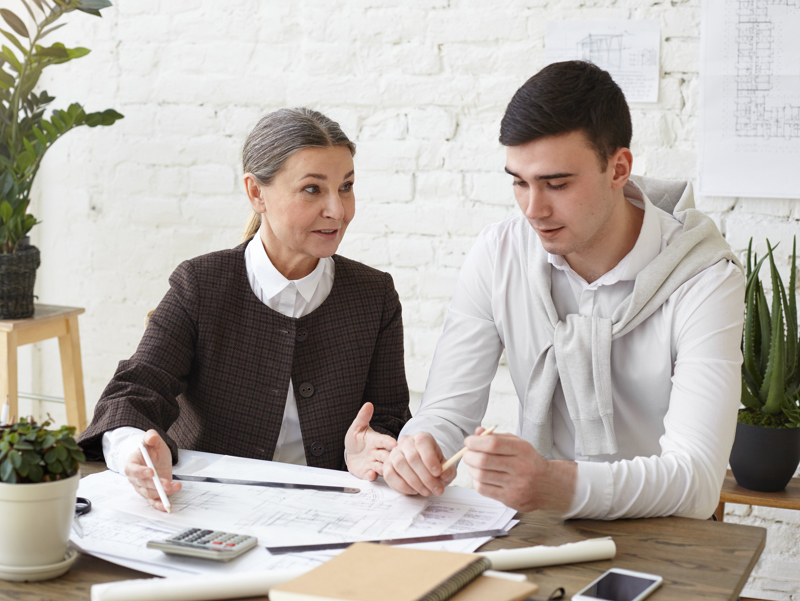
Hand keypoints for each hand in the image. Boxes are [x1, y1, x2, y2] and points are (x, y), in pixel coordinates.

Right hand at [124, 429, 179, 511]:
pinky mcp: (151, 493)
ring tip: (175, 486)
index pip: (133, 469)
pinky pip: (153, 502)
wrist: (155, 458)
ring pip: (150, 493)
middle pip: (143, 484)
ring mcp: (142, 487)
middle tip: (167, 483)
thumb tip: (152, 438)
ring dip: (162, 493)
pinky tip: (167, 506)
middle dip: (155, 485)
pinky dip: (159, 505)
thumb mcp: (153, 440)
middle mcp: (135, 478)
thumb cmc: (151, 450)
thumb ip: (151, 437)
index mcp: (132, 463)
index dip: (141, 472)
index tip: (151, 472)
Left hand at [344, 403, 398, 480]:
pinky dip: (371, 475)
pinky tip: (370, 474)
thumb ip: (363, 417)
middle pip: (386, 455)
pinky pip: (371, 475)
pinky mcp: (367, 472)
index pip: (385, 441)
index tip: (394, 444)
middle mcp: (377, 452)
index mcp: (376, 440)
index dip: (389, 442)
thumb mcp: (357, 427)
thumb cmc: (356, 439)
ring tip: (382, 468)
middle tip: (390, 459)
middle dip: (389, 457)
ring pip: (382, 467)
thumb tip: (368, 404)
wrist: (350, 453)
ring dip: (383, 468)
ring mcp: (373, 463)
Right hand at [383, 431, 455, 496]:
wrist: (422, 467)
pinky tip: (414, 491)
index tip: (438, 473)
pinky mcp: (386, 465)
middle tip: (436, 489)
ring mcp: (394, 453)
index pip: (423, 442)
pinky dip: (403, 486)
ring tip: (426, 491)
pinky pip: (390, 475)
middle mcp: (406, 442)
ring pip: (400, 465)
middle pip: (412, 457)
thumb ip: (448, 471)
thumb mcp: (445, 467)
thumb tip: (443, 475)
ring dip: (415, 482)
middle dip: (426, 477)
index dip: (430, 458)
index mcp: (422, 438)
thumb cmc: (433, 466)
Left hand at [462, 427, 576, 511]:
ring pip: (481, 476)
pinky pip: (484, 490)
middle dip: (469, 456)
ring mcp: (516, 486)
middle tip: (467, 454)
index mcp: (522, 450)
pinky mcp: (510, 499)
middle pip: (484, 461)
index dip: (475, 442)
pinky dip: (477, 481)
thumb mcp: (518, 444)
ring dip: (471, 469)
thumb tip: (477, 433)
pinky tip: (481, 477)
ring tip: (473, 465)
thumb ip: (497, 437)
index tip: (468, 441)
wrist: (549, 485)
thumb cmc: (529, 461)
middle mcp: (520, 468)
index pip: (493, 444)